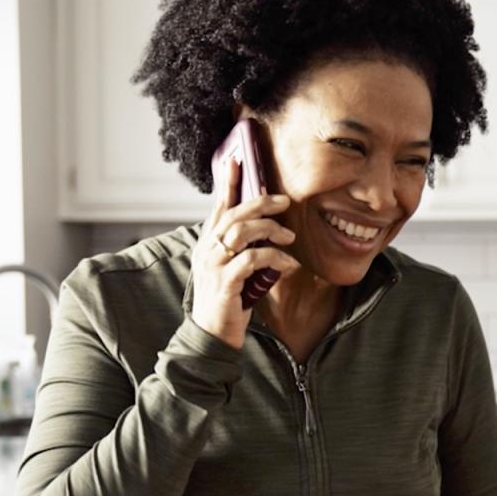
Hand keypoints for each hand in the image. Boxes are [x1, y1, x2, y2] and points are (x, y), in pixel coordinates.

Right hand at [188, 157, 296, 349]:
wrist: (212, 335)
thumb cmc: (228, 301)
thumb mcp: (235, 269)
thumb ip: (244, 249)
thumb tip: (268, 231)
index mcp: (208, 243)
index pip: (218, 206)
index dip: (227, 183)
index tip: (237, 160)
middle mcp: (207, 250)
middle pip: (233, 214)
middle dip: (260, 202)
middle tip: (284, 200)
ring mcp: (213, 265)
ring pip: (241, 232)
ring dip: (269, 230)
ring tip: (289, 237)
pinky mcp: (224, 283)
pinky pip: (251, 260)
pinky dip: (273, 258)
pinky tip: (288, 264)